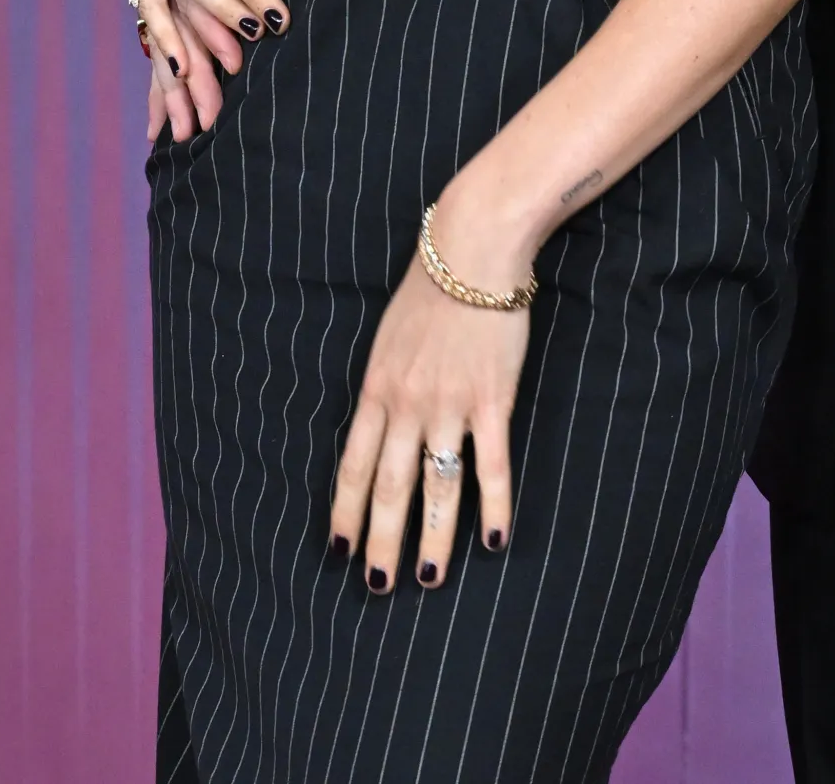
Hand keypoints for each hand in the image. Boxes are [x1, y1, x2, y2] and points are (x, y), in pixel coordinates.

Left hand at [328, 188, 535, 592]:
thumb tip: (381, 420)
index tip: (339, 550)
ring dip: (432, 538)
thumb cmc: (434, 282)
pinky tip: (495, 540)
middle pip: (390, 487)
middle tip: (377, 586)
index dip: (345, 511)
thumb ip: (386, 379)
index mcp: (377, 387)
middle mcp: (407, 404)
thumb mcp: (391, 333)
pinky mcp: (493, 399)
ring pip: (438, 487)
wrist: (474, 247)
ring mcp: (450, 405)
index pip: (353, 464)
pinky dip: (494, 507)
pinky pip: (491, 465)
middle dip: (381, 541)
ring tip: (428, 578)